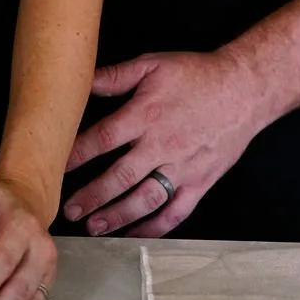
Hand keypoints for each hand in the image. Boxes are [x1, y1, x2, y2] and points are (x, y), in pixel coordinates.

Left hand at [62, 50, 260, 236]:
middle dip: (91, 195)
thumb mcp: (153, 65)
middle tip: (69, 211)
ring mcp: (182, 167)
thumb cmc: (197, 75)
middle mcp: (162, 145)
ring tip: (94, 227)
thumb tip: (81, 81)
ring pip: (144, 199)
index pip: (103, 139)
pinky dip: (154, 227)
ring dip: (117, 216)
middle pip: (120, 176)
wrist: (244, 89)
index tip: (55, 167)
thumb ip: (116, 76)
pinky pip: (175, 212)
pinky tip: (136, 235)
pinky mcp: (200, 183)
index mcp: (146, 115)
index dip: (77, 155)